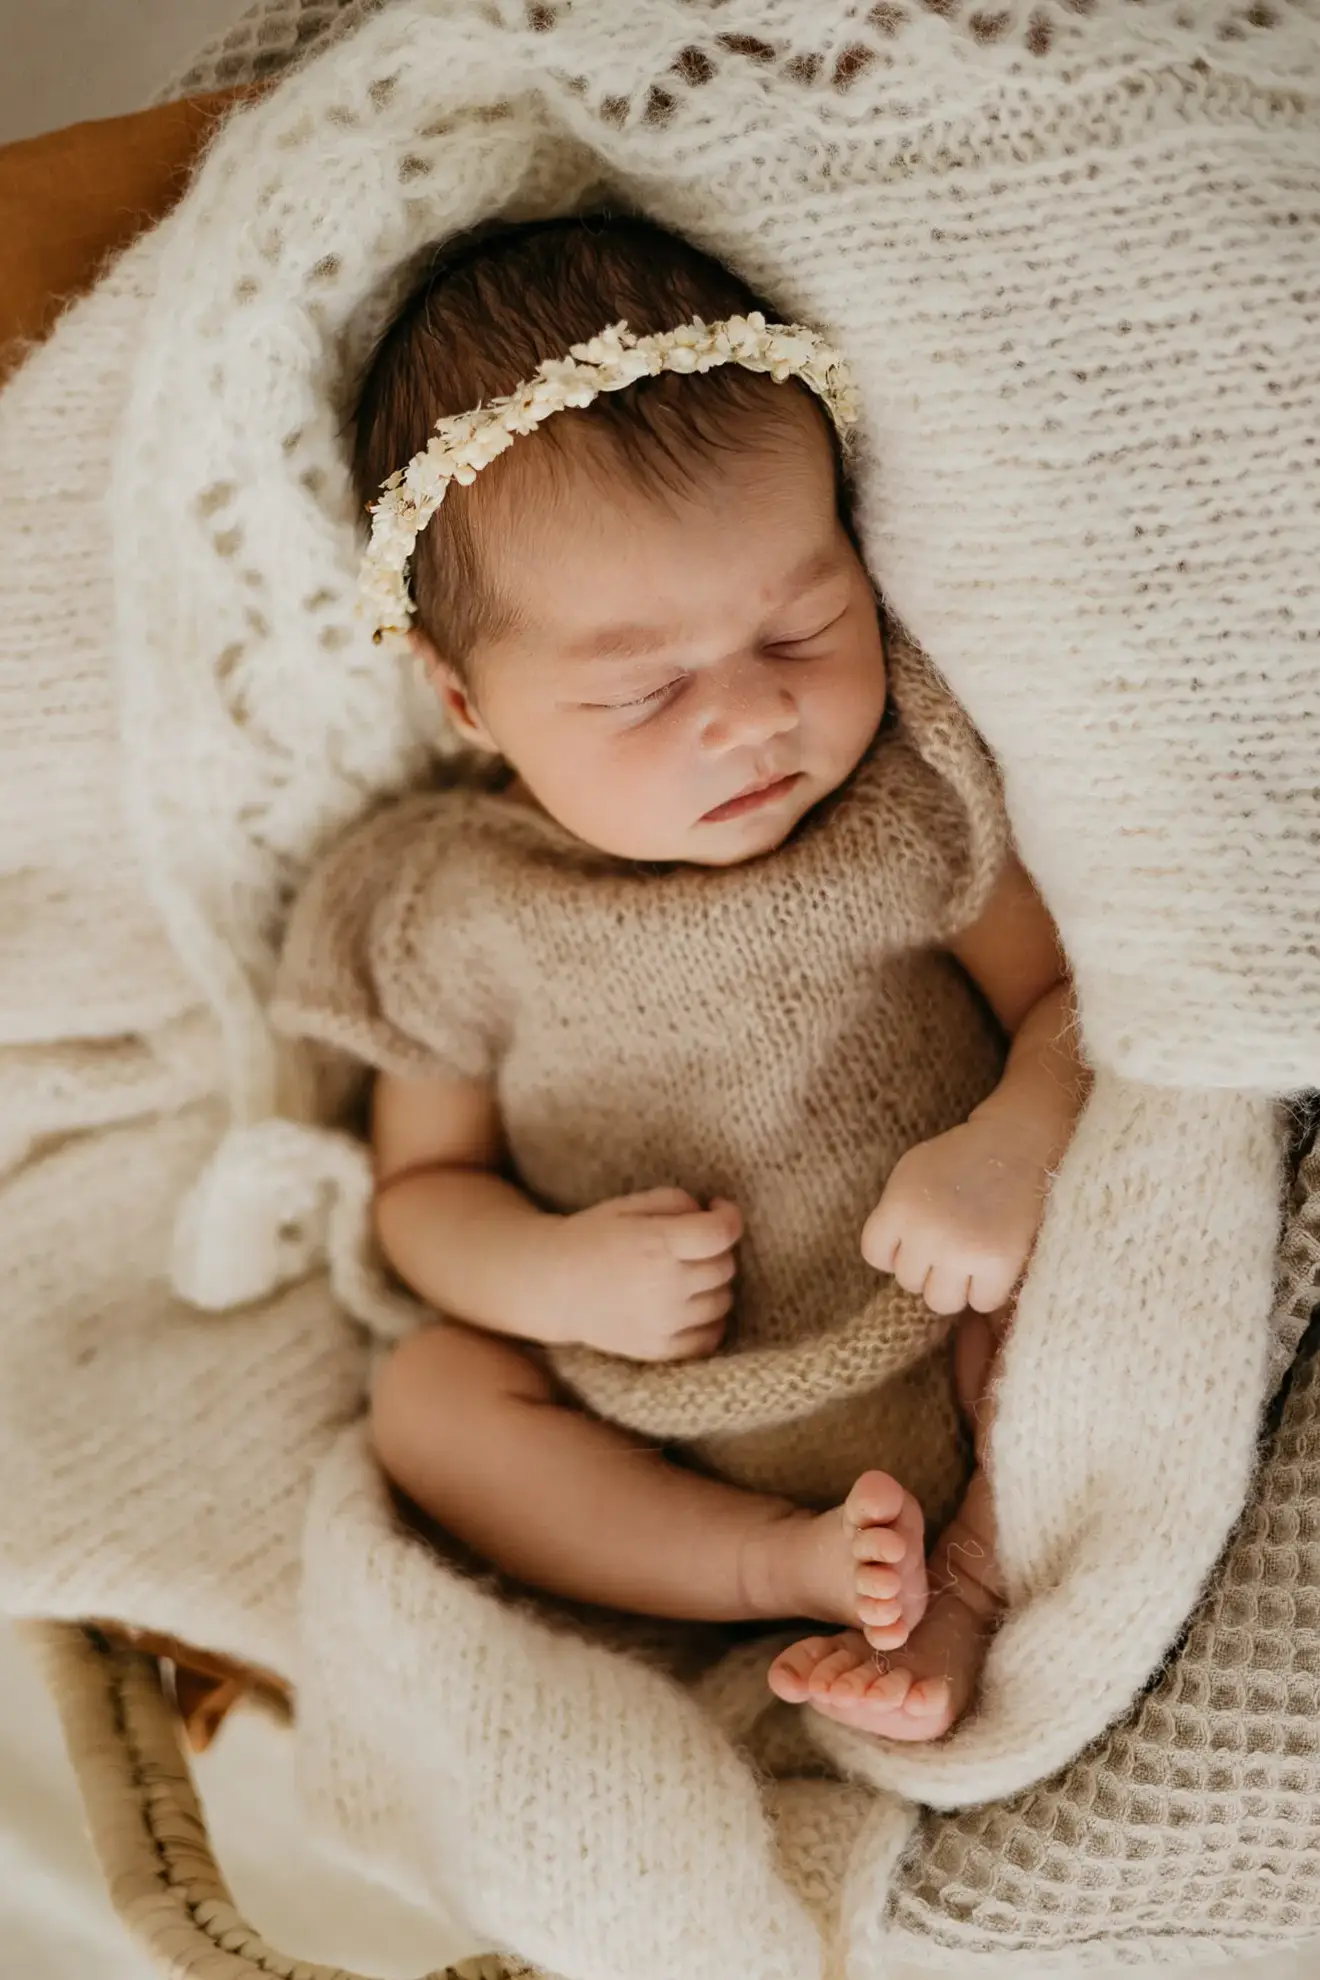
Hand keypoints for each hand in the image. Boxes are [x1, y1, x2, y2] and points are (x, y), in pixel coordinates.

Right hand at [536, 1187, 741, 1360]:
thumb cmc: (594, 1238)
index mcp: (658, 1245)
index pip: (721, 1233)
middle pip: (725, 1266)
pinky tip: (689, 1304)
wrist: (554, 1287)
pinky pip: (711, 1336)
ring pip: (723, 1300)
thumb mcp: (631, 1205)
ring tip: (685, 1273)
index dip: (728, 1216)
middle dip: (715, 1249)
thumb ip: (677, 1202)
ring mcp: (665, 1323)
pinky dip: (709, 1320)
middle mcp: (666, 1287)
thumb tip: (711, 1215)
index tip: (716, 1209)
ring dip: (712, 1284)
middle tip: (690, 1243)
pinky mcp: (660, 1350)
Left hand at [861, 1115, 1052, 1316]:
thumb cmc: (960, 1159)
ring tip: (969, 1259)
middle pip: (909, 1281)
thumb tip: (890, 1261)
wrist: (1016, 1144)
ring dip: (954, 1286)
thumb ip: (894, 1215)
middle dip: (928, 1266)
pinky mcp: (999, 1263)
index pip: (876, 1256)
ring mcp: (963, 1250)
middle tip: (950, 1242)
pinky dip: (988, 1290)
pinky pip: (982, 1303)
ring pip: (941, 1301)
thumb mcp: (911, 1174)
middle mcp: (926, 1232)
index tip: (917, 1237)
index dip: (896, 1249)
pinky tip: (992, 1266)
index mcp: (899, 1206)